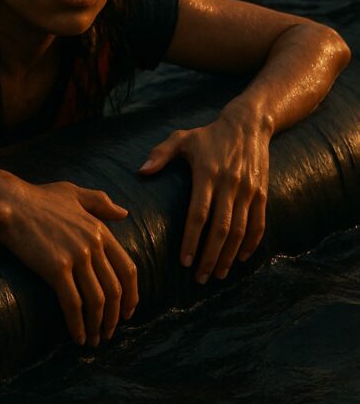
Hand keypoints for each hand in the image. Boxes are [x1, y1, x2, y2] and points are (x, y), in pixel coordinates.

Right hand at [0, 177, 137, 346]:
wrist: (8, 203)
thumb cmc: (36, 198)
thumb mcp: (73, 192)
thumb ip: (100, 202)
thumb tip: (124, 213)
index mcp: (100, 229)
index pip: (128, 268)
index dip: (131, 295)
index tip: (128, 312)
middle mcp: (93, 244)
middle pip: (115, 290)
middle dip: (115, 317)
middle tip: (109, 333)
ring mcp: (76, 256)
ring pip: (97, 301)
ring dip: (98, 326)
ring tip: (94, 341)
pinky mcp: (56, 268)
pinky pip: (73, 304)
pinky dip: (78, 325)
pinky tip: (77, 337)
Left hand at [138, 108, 269, 282]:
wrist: (248, 124)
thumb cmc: (208, 135)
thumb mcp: (182, 138)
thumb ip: (160, 154)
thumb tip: (141, 172)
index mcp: (207, 174)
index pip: (199, 214)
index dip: (192, 240)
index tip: (185, 261)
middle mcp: (229, 184)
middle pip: (220, 229)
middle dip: (210, 256)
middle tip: (200, 278)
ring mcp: (248, 191)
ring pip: (240, 231)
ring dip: (229, 256)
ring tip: (217, 274)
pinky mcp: (262, 194)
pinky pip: (259, 224)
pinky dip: (251, 245)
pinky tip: (240, 258)